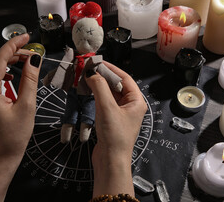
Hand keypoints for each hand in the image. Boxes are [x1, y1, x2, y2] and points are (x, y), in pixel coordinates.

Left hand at [0, 34, 41, 201]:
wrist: (1, 155)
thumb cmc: (14, 136)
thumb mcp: (27, 106)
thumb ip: (30, 79)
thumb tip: (33, 60)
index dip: (14, 45)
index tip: (26, 37)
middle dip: (11, 52)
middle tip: (30, 52)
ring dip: (4, 60)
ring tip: (22, 60)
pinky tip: (10, 74)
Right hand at [85, 61, 146, 196]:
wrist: (110, 161)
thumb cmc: (114, 136)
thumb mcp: (107, 108)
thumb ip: (99, 87)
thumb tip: (91, 72)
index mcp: (136, 101)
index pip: (124, 78)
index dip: (111, 68)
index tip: (97, 61)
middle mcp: (131, 105)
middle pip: (117, 84)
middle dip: (103, 76)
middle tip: (89, 69)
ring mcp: (121, 113)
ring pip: (110, 93)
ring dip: (99, 86)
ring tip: (86, 78)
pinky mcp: (112, 119)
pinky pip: (105, 102)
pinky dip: (97, 95)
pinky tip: (88, 91)